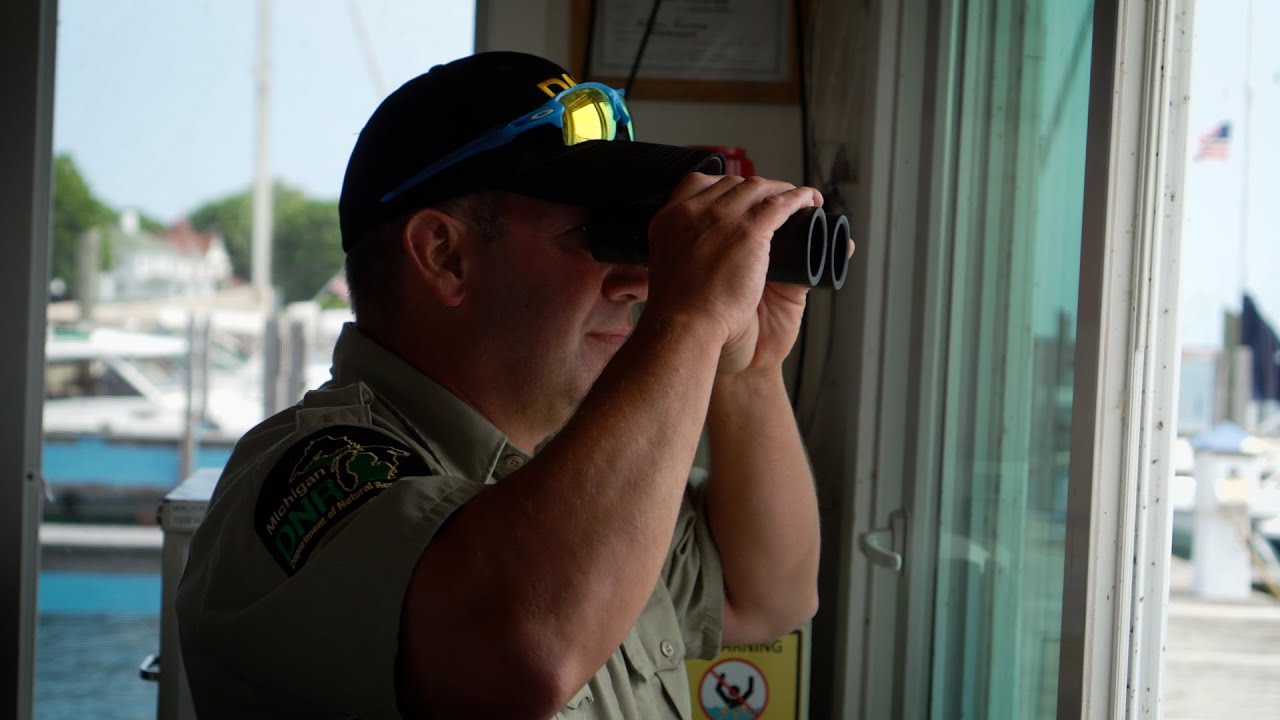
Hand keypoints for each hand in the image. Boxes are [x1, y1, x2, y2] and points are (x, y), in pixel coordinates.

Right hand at [640, 173, 822, 371]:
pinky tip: (810, 201)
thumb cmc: (678, 319)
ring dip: (783, 190)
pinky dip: (799, 199)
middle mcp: (692, 212)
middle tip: (776, 201)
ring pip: (759, 189)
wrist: (686, 334)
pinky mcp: (747, 232)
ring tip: (799, 200)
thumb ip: (676, 262)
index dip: (722, 186)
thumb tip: (653, 272)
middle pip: (733, 184)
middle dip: (757, 188)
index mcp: (668, 220)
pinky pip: (779, 204)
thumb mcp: (669, 275)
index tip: (738, 196)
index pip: (696, 183)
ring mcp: (721, 219)